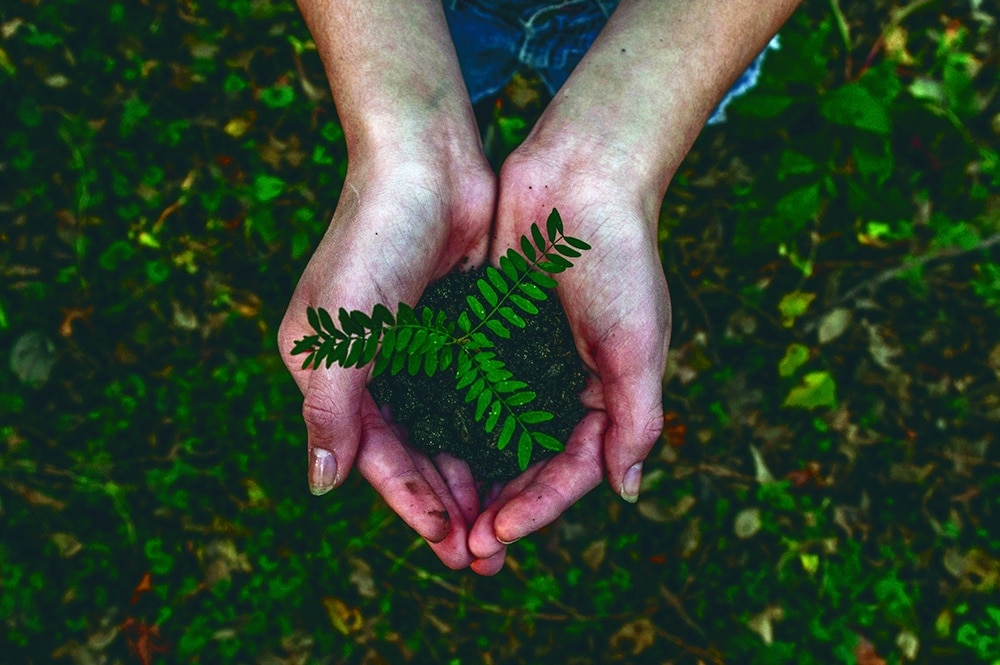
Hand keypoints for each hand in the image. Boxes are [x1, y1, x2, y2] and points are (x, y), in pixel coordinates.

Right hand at [277, 151, 499, 569]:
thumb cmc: (373, 237)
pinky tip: (516, 461)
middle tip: (484, 553)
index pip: (372, 455)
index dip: (409, 502)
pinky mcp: (454, 330)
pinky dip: (489, 430)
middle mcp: (369, 367)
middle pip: (410, 453)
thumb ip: (329, 408)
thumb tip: (321, 484)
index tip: (449, 542)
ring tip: (503, 521)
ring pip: (444, 431)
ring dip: (470, 476)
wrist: (426, 160)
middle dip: (445, 504)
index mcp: (330, 371)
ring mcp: (415, 349)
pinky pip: (472, 395)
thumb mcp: (338, 326)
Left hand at [468, 142, 671, 565]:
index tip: (498, 534)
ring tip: (440, 517)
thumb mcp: (637, 344)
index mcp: (606, 394)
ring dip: (471, 477)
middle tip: (464, 549)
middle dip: (500, 507)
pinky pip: (468, 389)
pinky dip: (450, 422)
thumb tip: (627, 490)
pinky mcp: (490, 333)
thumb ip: (636, 419)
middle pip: (529, 464)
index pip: (572, 469)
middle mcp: (563, 384)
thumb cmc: (619, 259)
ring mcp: (524, 360)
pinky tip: (422, 450)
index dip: (538, 507)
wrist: (580, 176)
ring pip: (493, 435)